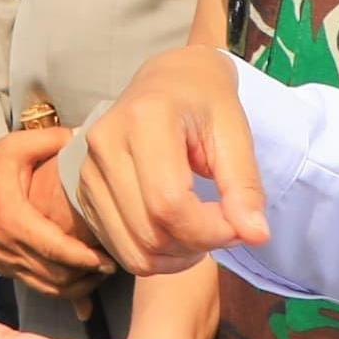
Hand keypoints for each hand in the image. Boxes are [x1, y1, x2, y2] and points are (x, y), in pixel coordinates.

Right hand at [0, 127, 108, 302]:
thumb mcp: (14, 145)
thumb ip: (49, 140)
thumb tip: (83, 136)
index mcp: (11, 218)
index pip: (52, 248)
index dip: (82, 258)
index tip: (108, 258)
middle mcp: (7, 246)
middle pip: (54, 274)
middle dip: (87, 274)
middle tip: (114, 262)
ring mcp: (5, 261)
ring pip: (47, 288)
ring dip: (77, 286)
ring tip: (102, 272)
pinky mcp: (5, 268)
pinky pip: (38, 287)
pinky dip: (62, 290)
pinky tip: (84, 282)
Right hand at [75, 47, 269, 276]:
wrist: (167, 80)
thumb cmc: (206, 102)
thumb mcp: (235, 133)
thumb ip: (244, 185)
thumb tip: (256, 236)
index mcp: (144, 119)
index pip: (169, 203)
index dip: (209, 230)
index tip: (239, 226)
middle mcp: (105, 143)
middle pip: (149, 231)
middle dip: (197, 245)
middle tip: (226, 228)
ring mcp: (86, 169)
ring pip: (132, 249)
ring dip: (175, 258)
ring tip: (201, 233)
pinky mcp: (83, 190)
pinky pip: (118, 247)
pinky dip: (154, 255)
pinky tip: (176, 233)